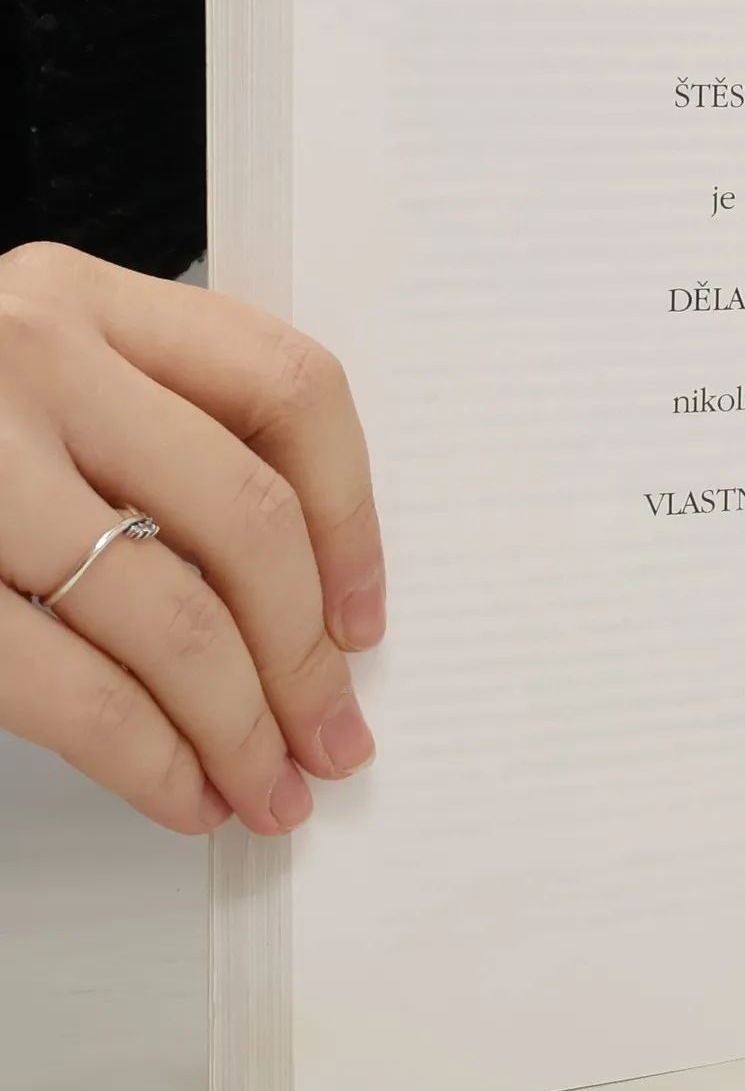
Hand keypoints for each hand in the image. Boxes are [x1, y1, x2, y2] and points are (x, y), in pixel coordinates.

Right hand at [0, 244, 382, 834]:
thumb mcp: (24, 376)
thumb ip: (141, 434)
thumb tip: (302, 601)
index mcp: (79, 296)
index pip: (289, 387)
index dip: (353, 517)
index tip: (365, 614)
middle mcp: (27, 356)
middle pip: (247, 520)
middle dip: (308, 658)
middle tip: (334, 738)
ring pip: (171, 618)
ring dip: (241, 729)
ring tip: (270, 789)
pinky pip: (69, 688)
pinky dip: (148, 761)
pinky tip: (183, 794)